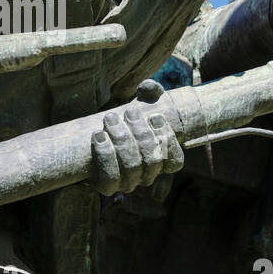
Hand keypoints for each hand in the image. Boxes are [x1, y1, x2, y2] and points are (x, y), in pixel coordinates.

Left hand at [91, 80, 184, 196]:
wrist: (98, 138)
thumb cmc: (127, 120)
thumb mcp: (141, 104)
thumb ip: (150, 92)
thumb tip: (149, 87)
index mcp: (161, 161)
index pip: (175, 162)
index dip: (168, 140)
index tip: (156, 117)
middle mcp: (147, 175)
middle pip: (153, 160)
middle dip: (141, 133)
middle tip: (129, 112)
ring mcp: (128, 183)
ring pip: (131, 167)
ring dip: (121, 139)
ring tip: (110, 119)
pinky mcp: (108, 186)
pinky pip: (109, 178)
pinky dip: (105, 155)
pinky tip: (98, 135)